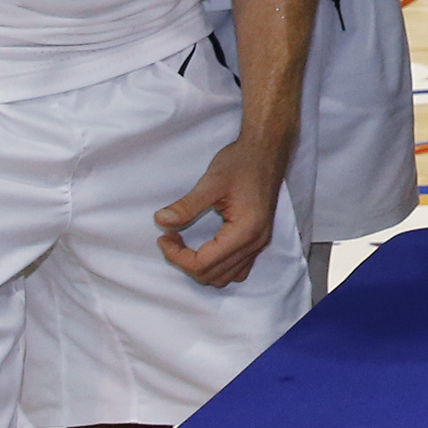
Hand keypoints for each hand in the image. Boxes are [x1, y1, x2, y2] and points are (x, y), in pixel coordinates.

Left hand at [156, 139, 283, 287]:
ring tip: (185, 244)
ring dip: (200, 267)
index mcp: (245, 231)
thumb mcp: (211, 181)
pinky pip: (238, 269)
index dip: (176, 255)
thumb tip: (161, 221)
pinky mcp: (259, 239)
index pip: (203, 263)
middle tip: (171, 237)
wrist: (266, 149)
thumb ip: (186, 206)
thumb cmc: (242, 162)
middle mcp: (255, 242)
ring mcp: (260, 243)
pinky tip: (206, 248)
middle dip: (185, 261)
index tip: (164, 237)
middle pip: (212, 275)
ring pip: (225, 278)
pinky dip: (218, 267)